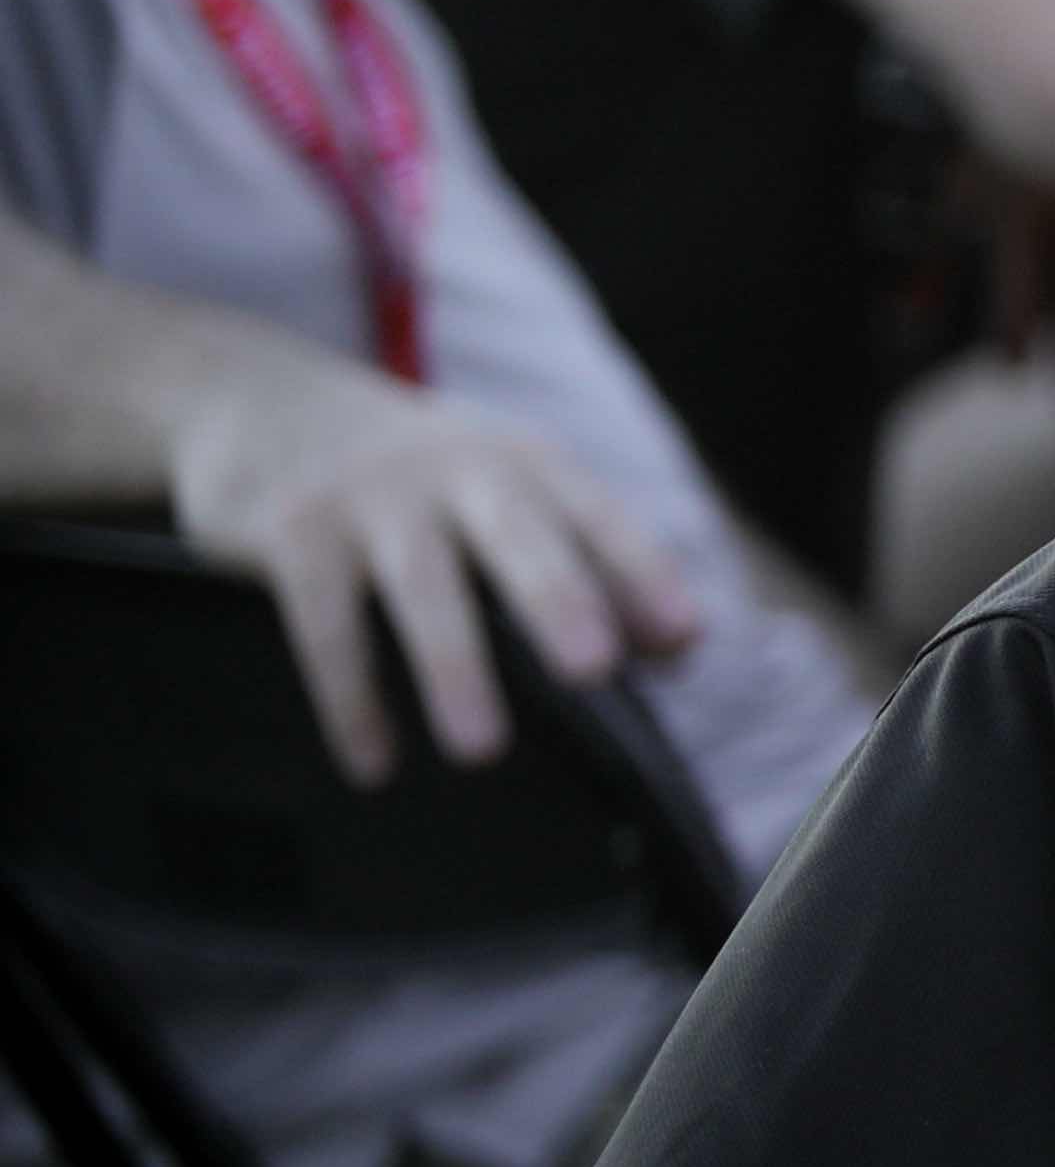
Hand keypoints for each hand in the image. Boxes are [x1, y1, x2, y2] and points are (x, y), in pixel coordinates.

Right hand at [162, 350, 702, 787]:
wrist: (259, 402)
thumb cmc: (417, 477)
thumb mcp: (502, 489)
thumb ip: (587, 560)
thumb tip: (676, 652)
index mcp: (524, 461)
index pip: (598, 515)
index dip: (642, 574)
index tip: (682, 638)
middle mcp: (456, 468)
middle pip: (517, 535)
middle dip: (558, 600)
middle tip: (594, 669)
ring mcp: (371, 496)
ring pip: (422, 585)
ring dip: (452, 667)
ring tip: (482, 751)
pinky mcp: (294, 530)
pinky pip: (325, 623)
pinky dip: (351, 699)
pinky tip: (375, 764)